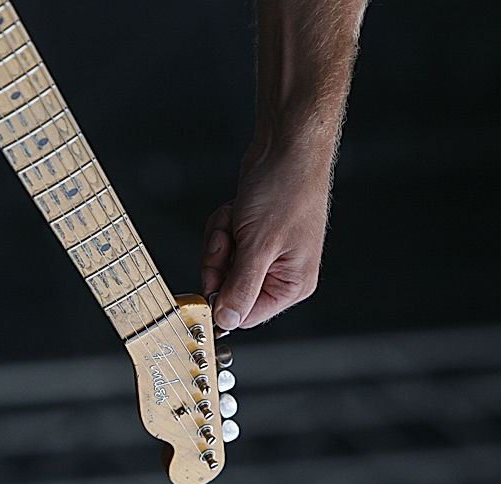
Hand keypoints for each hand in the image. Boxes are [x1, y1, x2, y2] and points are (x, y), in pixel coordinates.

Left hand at [199, 142, 331, 329]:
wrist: (285, 146)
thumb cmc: (286, 190)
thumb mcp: (258, 247)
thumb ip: (240, 288)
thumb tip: (226, 321)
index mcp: (293, 284)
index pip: (247, 315)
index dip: (223, 302)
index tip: (207, 285)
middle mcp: (282, 273)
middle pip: (229, 289)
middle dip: (219, 262)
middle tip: (226, 240)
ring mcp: (266, 253)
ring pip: (222, 264)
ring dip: (219, 240)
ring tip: (235, 219)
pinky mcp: (253, 234)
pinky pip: (224, 243)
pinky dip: (223, 226)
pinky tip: (235, 210)